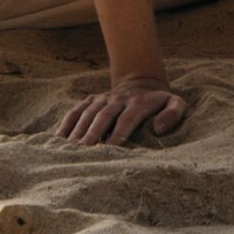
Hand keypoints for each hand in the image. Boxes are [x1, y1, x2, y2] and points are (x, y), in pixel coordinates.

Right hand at [56, 73, 187, 145]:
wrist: (142, 82)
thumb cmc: (159, 102)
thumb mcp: (175, 103)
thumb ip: (173, 113)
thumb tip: (159, 128)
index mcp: (139, 102)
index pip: (128, 117)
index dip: (120, 132)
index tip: (112, 148)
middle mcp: (118, 99)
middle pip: (104, 115)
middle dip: (94, 132)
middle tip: (83, 152)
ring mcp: (103, 98)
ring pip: (88, 113)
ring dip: (78, 130)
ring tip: (70, 150)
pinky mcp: (91, 100)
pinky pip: (76, 110)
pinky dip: (67, 123)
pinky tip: (58, 139)